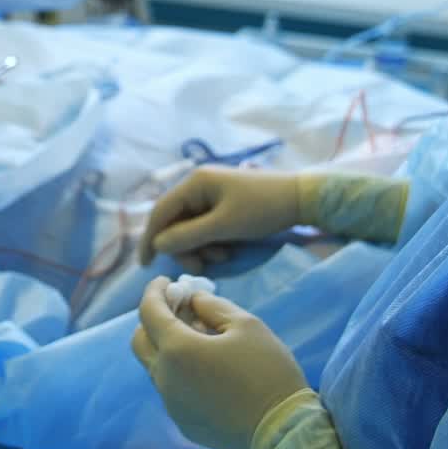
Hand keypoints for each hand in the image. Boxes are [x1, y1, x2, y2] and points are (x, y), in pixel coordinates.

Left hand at [131, 277, 307, 448]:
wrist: (283, 432)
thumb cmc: (267, 371)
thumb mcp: (245, 325)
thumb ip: (211, 306)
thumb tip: (192, 300)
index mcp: (176, 350)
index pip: (149, 312)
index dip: (155, 291)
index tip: (167, 282)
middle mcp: (165, 378)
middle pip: (141, 341)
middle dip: (154, 319)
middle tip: (179, 309)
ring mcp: (171, 404)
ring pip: (156, 366)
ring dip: (168, 346)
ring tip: (200, 338)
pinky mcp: (183, 422)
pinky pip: (172, 389)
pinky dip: (180, 371)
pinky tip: (208, 369)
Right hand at [138, 167, 300, 269]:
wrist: (301, 199)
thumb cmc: (262, 209)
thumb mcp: (224, 226)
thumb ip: (188, 236)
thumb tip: (158, 245)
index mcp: (195, 182)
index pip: (161, 212)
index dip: (150, 239)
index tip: (146, 266)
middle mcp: (198, 186)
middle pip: (175, 223)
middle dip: (185, 247)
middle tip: (202, 266)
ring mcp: (211, 195)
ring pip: (191, 229)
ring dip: (201, 247)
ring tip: (223, 257)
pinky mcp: (224, 206)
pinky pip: (206, 228)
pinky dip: (212, 243)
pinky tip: (228, 250)